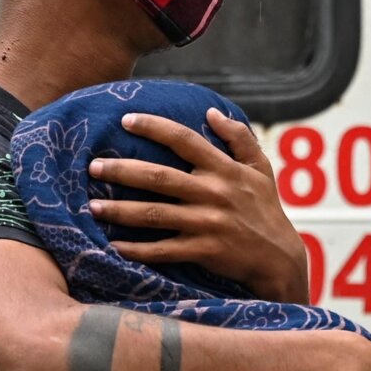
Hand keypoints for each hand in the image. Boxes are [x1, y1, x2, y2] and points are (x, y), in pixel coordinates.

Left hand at [88, 110, 310, 301]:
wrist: (279, 257)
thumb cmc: (266, 209)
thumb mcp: (261, 169)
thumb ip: (240, 138)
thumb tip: (212, 112)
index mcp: (225, 169)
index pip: (185, 140)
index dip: (154, 127)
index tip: (126, 119)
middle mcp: (214, 193)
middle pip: (159, 177)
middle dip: (122, 171)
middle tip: (94, 166)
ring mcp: (208, 223)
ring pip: (154, 214)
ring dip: (120, 211)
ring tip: (91, 207)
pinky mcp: (204, 250)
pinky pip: (163, 250)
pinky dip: (138, 250)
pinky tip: (114, 247)